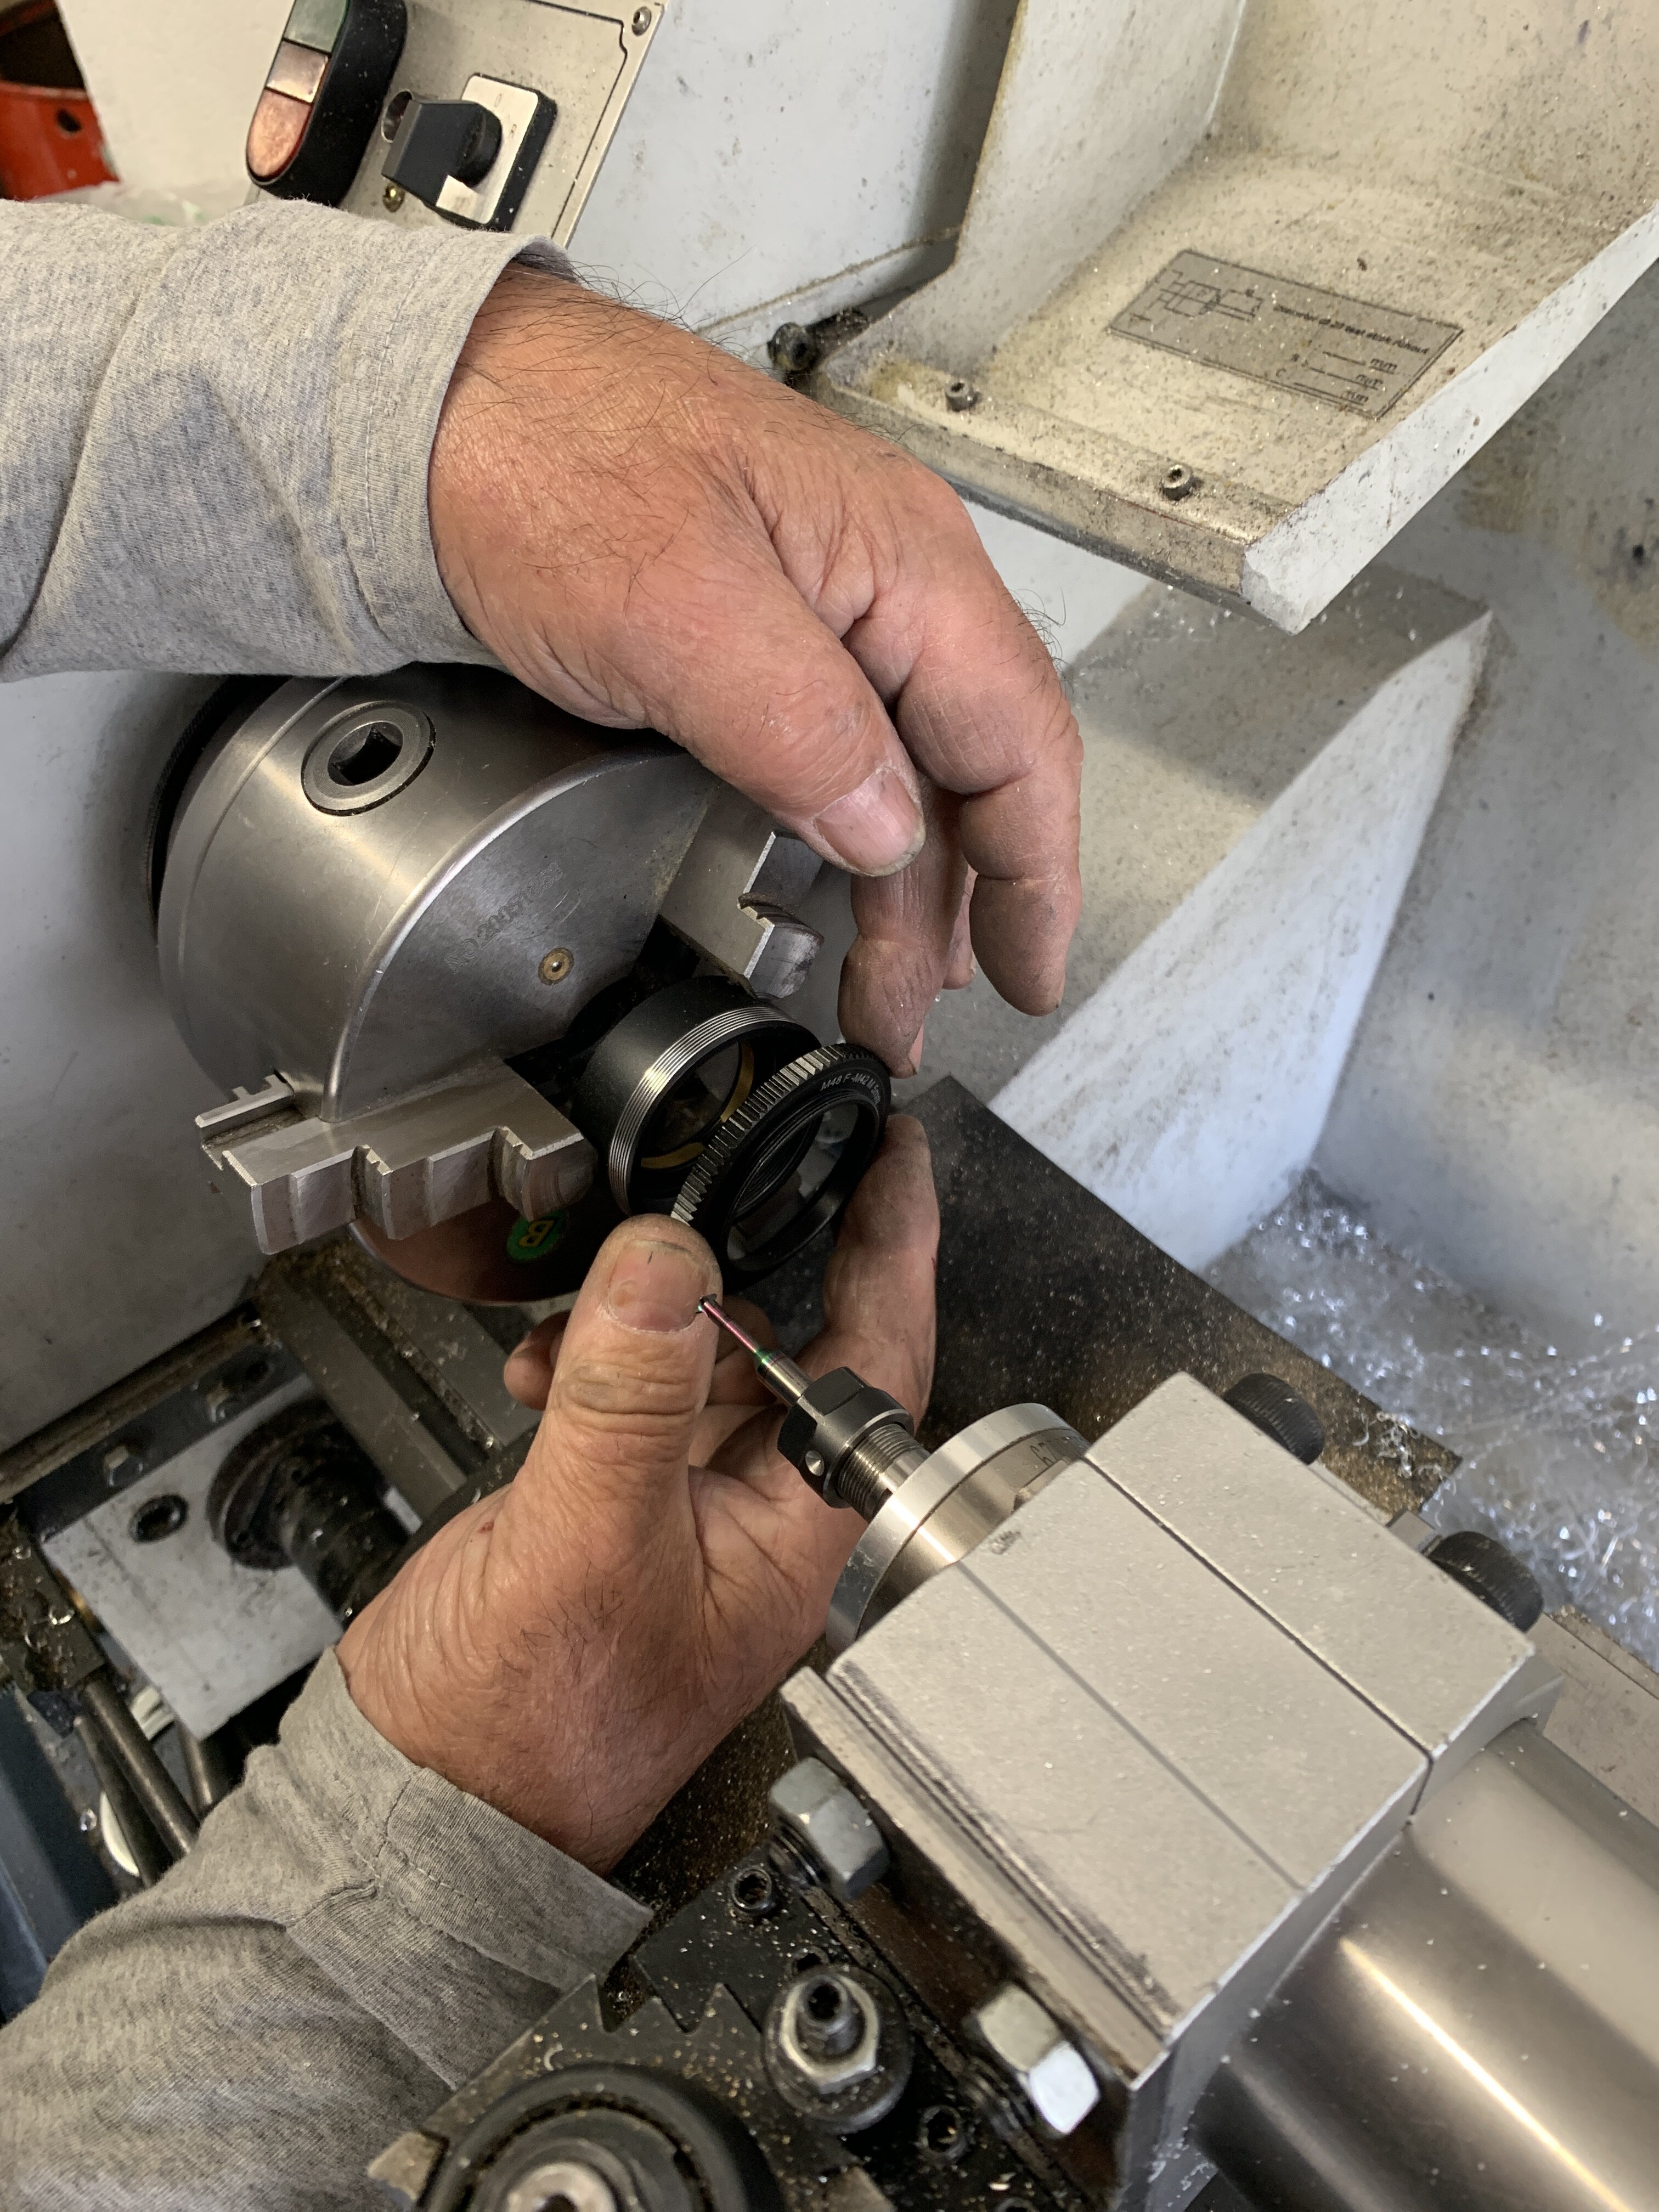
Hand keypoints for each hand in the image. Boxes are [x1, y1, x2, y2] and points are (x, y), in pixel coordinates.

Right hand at [336, 1119, 936, 1870]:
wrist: (425, 1808)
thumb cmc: (524, 1734)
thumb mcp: (583, 1544)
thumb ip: (628, 1400)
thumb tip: (668, 1267)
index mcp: (791, 1536)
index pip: (877, 1364)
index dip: (896, 1251)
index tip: (895, 1158)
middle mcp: (751, 1518)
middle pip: (789, 1351)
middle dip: (743, 1268)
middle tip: (714, 1184)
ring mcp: (679, 1513)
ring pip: (697, 1366)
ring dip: (645, 1320)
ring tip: (584, 1309)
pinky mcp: (607, 1508)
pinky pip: (623, 1401)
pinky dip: (583, 1364)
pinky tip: (538, 1368)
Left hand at [429, 270, 1081, 1071]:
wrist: (430, 411)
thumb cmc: (542, 457)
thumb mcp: (677, 606)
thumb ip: (802, 725)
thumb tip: (886, 831)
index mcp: (903, 562)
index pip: (1017, 740)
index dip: (1033, 874)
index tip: (1026, 974)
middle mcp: (884, 581)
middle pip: (966, 769)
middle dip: (955, 907)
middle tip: (912, 1014)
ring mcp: (823, 604)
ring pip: (902, 767)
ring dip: (900, 886)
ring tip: (882, 983)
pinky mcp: (757, 629)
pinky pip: (839, 746)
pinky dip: (847, 836)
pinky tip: (835, 885)